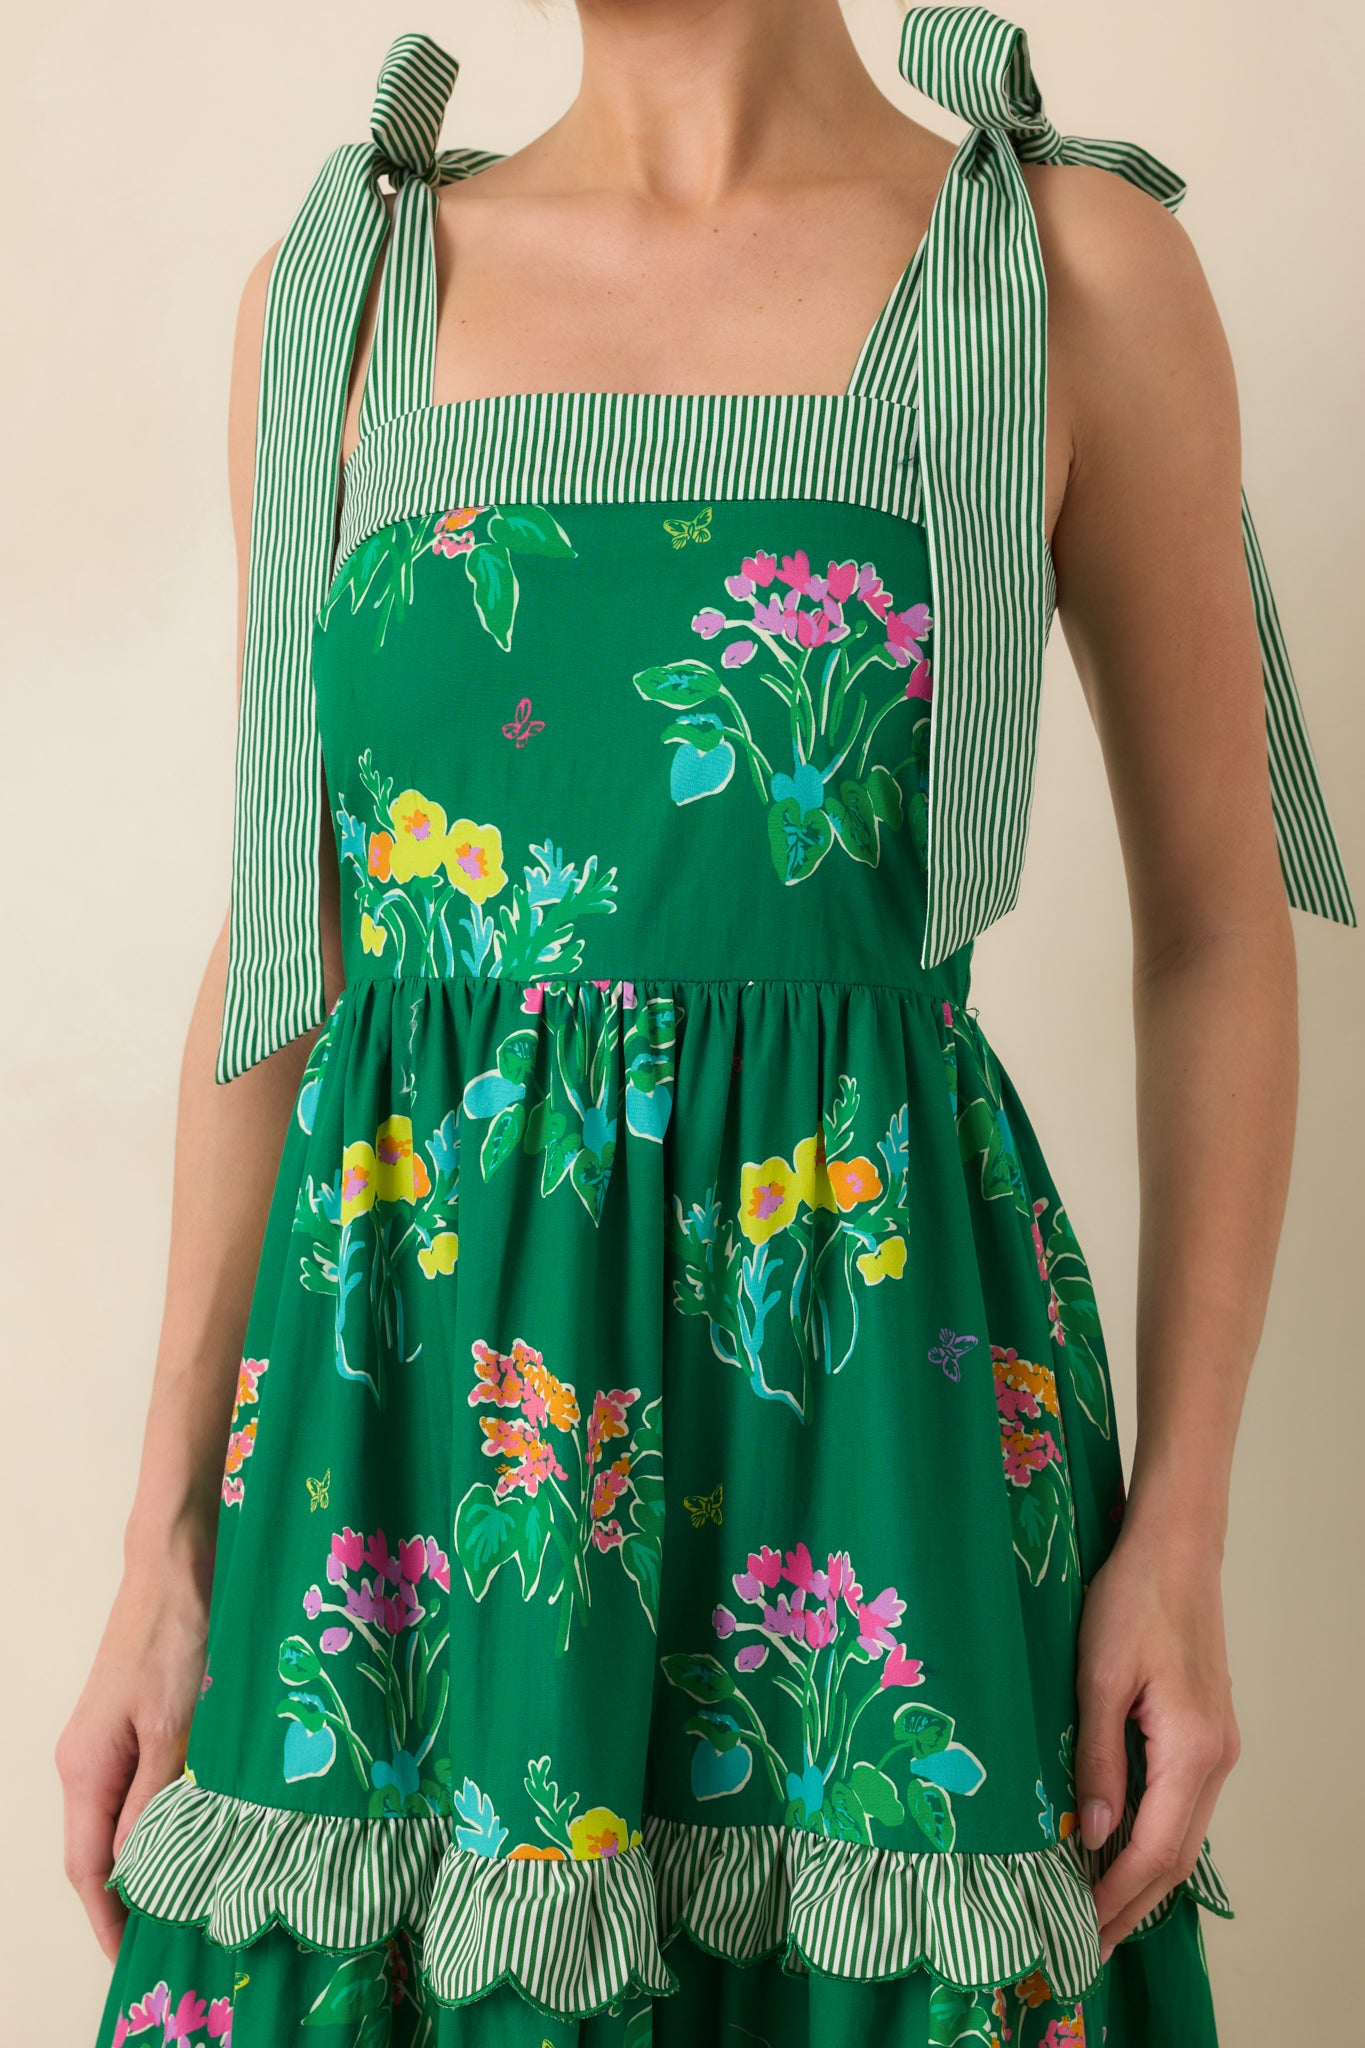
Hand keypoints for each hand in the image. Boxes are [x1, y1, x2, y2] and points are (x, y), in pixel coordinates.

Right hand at [56, 1553, 210, 1958]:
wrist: (178, 1564)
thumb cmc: (176, 1636)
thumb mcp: (172, 1726)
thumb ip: (154, 1799)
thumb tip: (138, 1871)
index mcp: (83, 1768)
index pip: (87, 1868)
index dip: (109, 1918)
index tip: (135, 1959)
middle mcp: (86, 1761)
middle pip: (101, 1849)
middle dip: (131, 1897)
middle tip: (176, 1937)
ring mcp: (109, 1740)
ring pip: (125, 1818)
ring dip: (152, 1857)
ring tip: (194, 1895)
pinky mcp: (135, 1722)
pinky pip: (142, 1787)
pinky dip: (166, 1817)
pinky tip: (200, 1829)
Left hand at [1074, 1527, 1239, 1956]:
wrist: (1175, 1548)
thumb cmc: (1131, 1600)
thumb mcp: (1098, 1678)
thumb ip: (1096, 1760)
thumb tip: (1091, 1838)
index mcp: (1193, 1750)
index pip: (1155, 1850)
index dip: (1116, 1897)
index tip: (1079, 1934)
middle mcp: (1217, 1759)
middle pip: (1176, 1856)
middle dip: (1132, 1906)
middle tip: (1085, 1949)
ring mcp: (1217, 1746)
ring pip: (1183, 1834)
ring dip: (1143, 1878)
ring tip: (1099, 1916)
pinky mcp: (1206, 1731)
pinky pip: (1182, 1805)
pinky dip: (1153, 1840)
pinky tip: (1121, 1852)